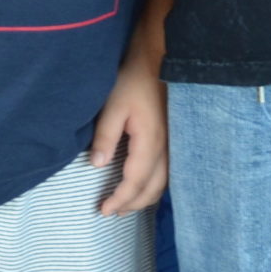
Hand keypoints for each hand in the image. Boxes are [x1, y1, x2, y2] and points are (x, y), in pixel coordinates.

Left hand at [88, 59, 168, 213]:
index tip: (104, 210)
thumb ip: (105, 136)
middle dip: (132, 204)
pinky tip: (146, 184)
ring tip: (127, 205)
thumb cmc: (134, 80)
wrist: (158, 59)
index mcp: (150, 143)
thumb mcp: (113, 106)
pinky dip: (155, 185)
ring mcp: (173, 143)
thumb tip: (97, 166)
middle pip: (151, 188)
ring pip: (163, 182)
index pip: (135, 182)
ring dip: (145, 197)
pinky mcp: (173, 137)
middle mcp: (165, 148)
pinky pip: (168, 171)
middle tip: (112, 212)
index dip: (120, 199)